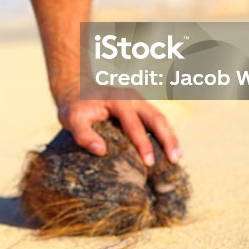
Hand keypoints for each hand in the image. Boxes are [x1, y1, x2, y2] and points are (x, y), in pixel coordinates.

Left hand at [57, 96, 181, 166]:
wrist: (76, 86)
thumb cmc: (74, 106)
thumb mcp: (71, 119)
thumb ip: (83, 134)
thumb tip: (102, 151)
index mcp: (117, 100)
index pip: (134, 124)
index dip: (143, 143)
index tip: (149, 163)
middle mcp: (132, 98)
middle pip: (156, 117)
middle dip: (167, 138)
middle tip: (175, 159)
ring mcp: (138, 101)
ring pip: (160, 117)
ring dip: (170, 136)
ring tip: (177, 157)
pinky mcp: (139, 106)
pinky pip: (156, 119)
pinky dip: (164, 133)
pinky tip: (169, 150)